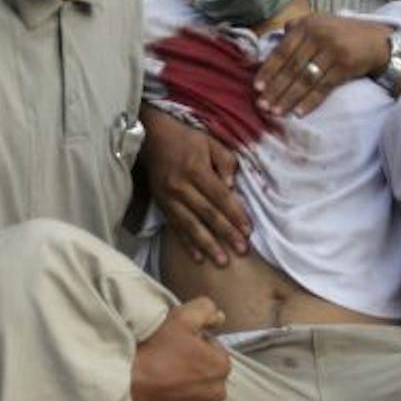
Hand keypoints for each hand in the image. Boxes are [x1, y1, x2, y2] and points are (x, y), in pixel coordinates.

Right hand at [131, 297, 230, 400]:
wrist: (130, 382)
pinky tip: (175, 396)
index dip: (196, 343)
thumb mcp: (182, 317)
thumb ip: (206, 310)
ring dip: (193, 385)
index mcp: (222, 364)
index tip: (178, 344)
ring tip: (170, 377)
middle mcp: (219, 390)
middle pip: (210, 371)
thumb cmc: (156, 350)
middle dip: (197, 365)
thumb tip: (219, 317)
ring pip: (204, 392)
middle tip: (172, 360)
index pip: (213, 348)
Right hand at [142, 108, 250, 264]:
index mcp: (196, 170)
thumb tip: (233, 186)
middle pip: (207, 214)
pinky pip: (175, 228)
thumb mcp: (211, 142)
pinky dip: (186, 243)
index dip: (235, 214)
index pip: (220, 196)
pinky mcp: (161, 206)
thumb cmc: (187, 140)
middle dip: (226, 234)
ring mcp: (169, 198)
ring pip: (191, 225)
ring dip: (207, 245)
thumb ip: (225, 162)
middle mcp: (181, 187)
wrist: (153, 138)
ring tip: (222, 261)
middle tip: (241, 251)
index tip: (248, 231)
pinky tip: (198, 257)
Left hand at [255, 17, 392, 117]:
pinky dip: (310, 101)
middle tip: (262, 106)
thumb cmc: (342, 34)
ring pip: (305, 79)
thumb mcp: (318, 24)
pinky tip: (298, 112)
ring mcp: (332, 50)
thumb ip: (295, 31)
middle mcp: (317, 35)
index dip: (268, 71)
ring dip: (289, 98)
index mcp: (306, 25)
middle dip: (275, 89)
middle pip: (291, 67)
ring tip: (276, 112)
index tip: (257, 88)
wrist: (377, 41)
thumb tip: (271, 45)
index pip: (282, 51)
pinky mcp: (344, 65)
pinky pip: (323, 87)